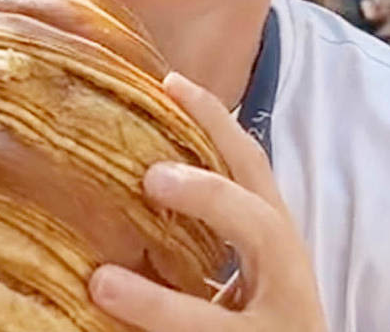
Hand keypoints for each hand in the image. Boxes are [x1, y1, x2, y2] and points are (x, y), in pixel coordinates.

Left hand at [89, 72, 325, 331]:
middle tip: (150, 175)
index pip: (254, 169)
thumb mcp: (249, 270)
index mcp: (279, 244)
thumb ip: (213, 234)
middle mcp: (287, 283)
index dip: (218, 123)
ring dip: (160, 304)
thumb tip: (137, 174)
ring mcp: (272, 331)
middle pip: (262, 228)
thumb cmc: (264, 319)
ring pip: (220, 321)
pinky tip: (112, 331)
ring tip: (101, 284)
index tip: (171, 82)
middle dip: (211, 196)